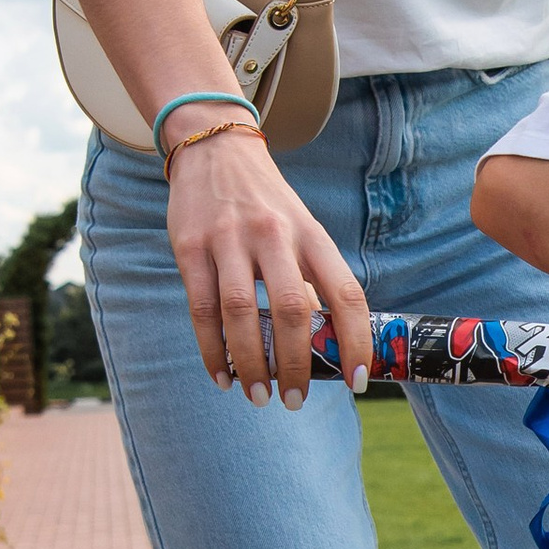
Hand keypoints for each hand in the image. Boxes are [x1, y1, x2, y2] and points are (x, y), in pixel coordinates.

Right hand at [164, 126, 368, 407]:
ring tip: (258, 396)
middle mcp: (274, 235)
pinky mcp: (190, 247)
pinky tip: (222, 375)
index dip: (356, 341)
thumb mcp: (301, 229)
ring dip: (252, 363)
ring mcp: (229, 240)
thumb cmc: (267, 204)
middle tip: (295, 401)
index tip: (358, 379)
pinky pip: (202, 309)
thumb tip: (327, 345)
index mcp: (312, 235)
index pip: (345, 294)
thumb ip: (312, 278)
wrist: (215, 148)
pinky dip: (213, 350)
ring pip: (243, 314)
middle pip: (292, 311)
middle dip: (296, 365)